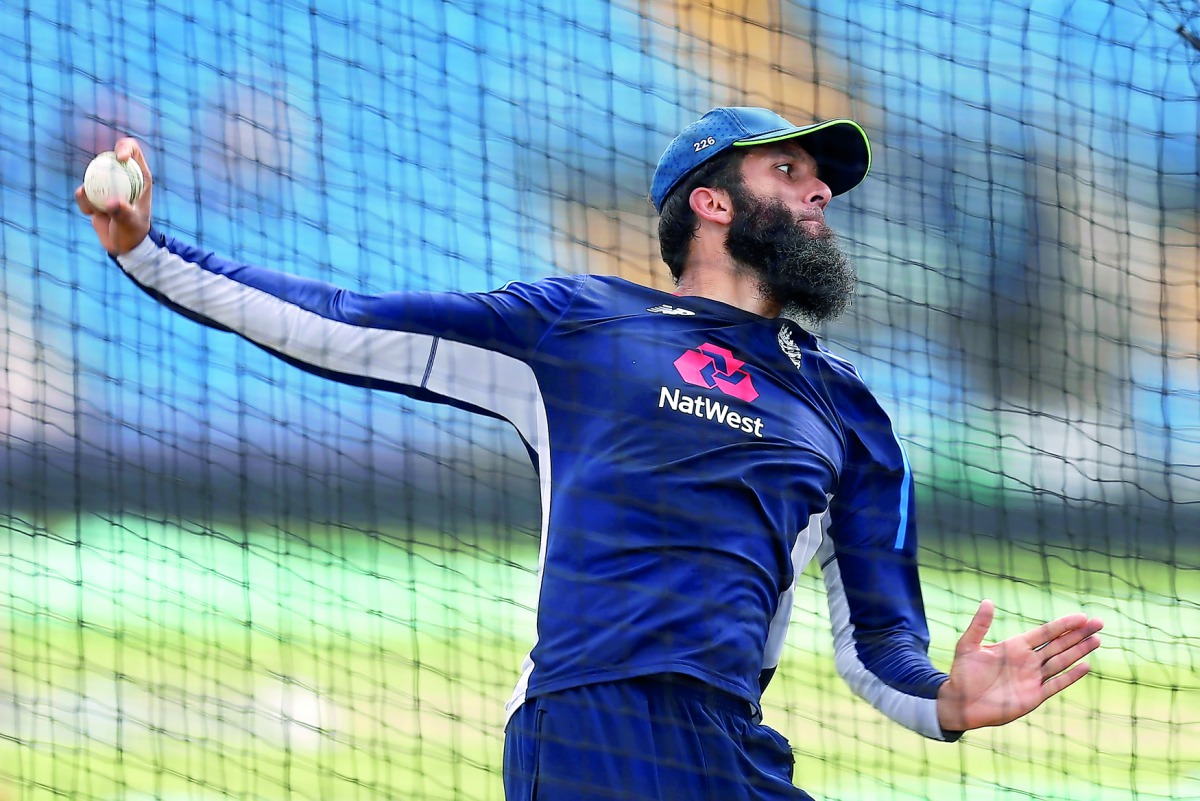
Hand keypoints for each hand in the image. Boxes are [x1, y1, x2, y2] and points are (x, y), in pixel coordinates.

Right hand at [75, 137, 153, 255]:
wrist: (123, 246)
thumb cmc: (134, 232)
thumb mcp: (131, 223)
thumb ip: (123, 213)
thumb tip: (111, 204)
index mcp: (139, 176)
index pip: (133, 151)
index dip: (125, 147)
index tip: (119, 157)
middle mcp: (123, 177)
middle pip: (107, 157)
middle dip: (99, 164)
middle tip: (95, 174)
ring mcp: (108, 185)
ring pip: (91, 175)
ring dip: (89, 190)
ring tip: (95, 208)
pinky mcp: (95, 195)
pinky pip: (83, 192)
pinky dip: (83, 201)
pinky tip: (90, 213)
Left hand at [936, 599, 1102, 731]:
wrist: (960, 702)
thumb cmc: (963, 673)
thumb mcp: (968, 645)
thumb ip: (979, 625)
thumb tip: (986, 601)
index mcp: (1014, 646)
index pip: (1045, 632)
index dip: (1063, 625)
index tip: (1081, 616)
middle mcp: (1028, 661)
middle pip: (1059, 644)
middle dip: (1079, 634)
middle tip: (1099, 623)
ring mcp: (1032, 678)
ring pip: (1061, 661)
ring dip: (1079, 651)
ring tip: (1097, 640)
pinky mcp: (1033, 696)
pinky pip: (1056, 684)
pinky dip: (1071, 676)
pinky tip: (1086, 666)